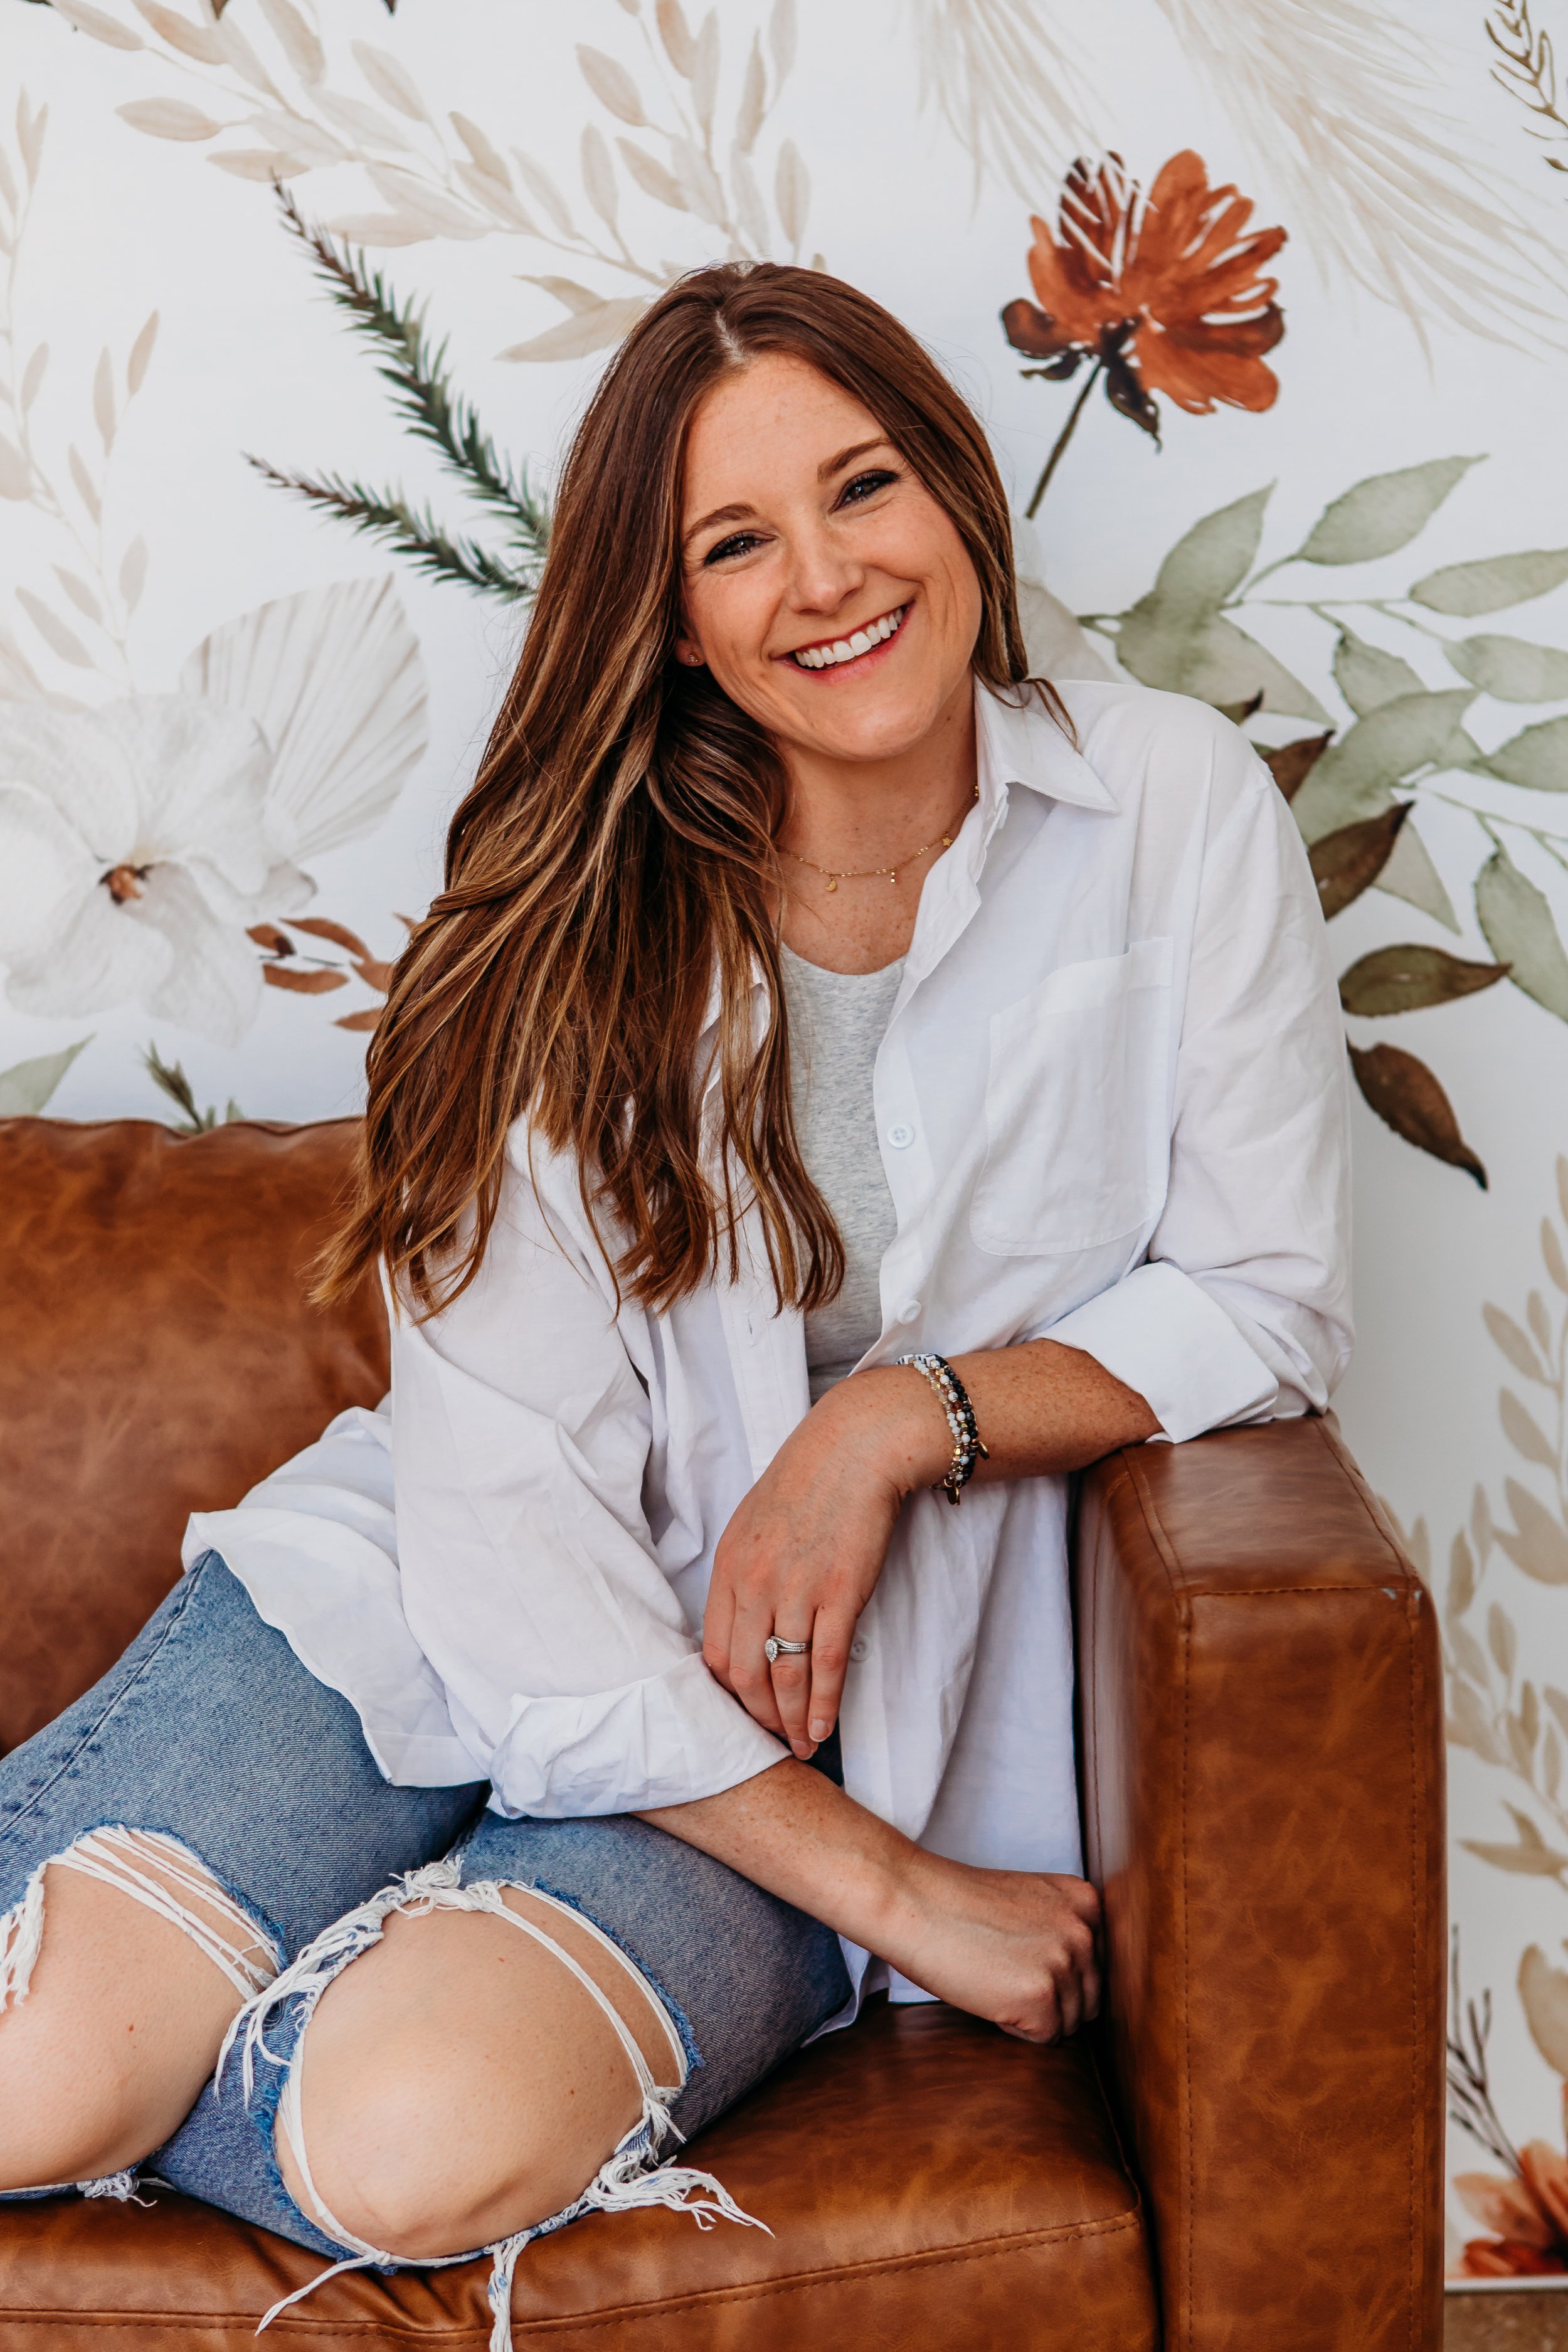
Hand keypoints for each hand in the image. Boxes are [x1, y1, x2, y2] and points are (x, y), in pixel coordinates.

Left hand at [703, 1369, 946, 1759]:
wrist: (856, 1448)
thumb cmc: (809, 1482)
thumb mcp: (754, 1524)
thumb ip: (744, 1574)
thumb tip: (745, 1623)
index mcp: (728, 1567)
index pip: (713, 1652)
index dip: (727, 1694)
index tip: (743, 1714)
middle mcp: (754, 1584)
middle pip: (744, 1675)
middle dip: (759, 1720)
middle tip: (774, 1743)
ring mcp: (796, 1590)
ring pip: (785, 1677)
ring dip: (792, 1722)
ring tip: (802, 1748)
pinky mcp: (840, 1593)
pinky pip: (826, 1664)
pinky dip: (825, 1705)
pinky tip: (825, 1728)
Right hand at [887, 1852, 1101, 2041]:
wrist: (912, 1902)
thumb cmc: (959, 1905)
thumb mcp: (1031, 1902)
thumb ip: (1064, 1931)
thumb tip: (1085, 1984)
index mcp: (1086, 1902)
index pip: (1096, 1966)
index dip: (1055, 1972)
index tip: (1020, 1955)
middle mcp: (1085, 1931)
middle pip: (1089, 1999)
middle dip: (1051, 2000)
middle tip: (1003, 1971)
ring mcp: (1065, 1963)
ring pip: (1069, 2023)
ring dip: (1032, 2014)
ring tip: (994, 1978)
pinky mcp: (1040, 1997)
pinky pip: (1043, 2038)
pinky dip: (1014, 2027)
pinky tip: (988, 1994)